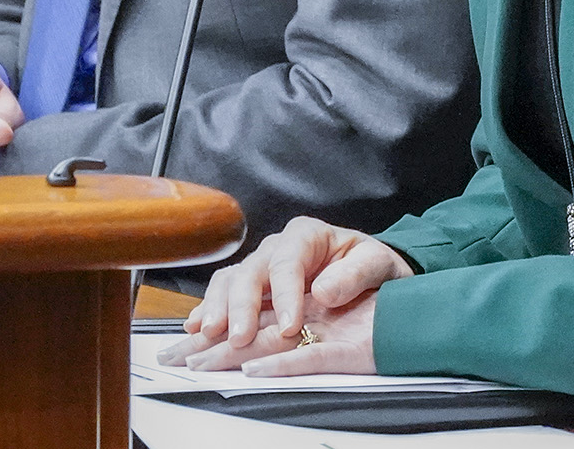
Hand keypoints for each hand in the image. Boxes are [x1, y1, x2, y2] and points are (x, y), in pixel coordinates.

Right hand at [157, 216, 411, 375]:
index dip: (284, 294)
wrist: (368, 271)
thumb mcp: (377, 264)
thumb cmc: (372, 266)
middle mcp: (277, 247)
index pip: (288, 262)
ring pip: (229, 280)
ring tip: (209, 334)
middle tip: (239, 337)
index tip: (288, 326)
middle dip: (241, 305)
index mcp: (308, 235)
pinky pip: (222, 293)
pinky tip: (196, 328)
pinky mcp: (251, 286)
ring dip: (217, 307)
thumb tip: (324, 292)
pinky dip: (207, 310)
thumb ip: (355, 275)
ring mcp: (260, 266)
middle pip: (251, 271)